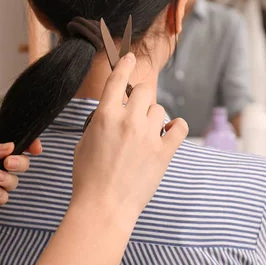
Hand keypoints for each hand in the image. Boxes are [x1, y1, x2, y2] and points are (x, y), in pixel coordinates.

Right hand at [72, 53, 188, 223]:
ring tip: (145, 135)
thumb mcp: (85, 142)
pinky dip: (176, 128)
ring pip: (160, 110)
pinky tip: (169, 133)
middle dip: (140, 98)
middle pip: (144, 90)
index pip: (118, 79)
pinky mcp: (164, 152)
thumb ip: (100, 121)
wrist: (103, 206)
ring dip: (153, 118)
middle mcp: (129, 121)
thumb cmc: (88, 177)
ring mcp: (148, 136)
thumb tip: (114, 111)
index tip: (130, 58)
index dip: (126, 64)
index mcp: (105, 116)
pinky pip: (180, 127)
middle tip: (136, 112)